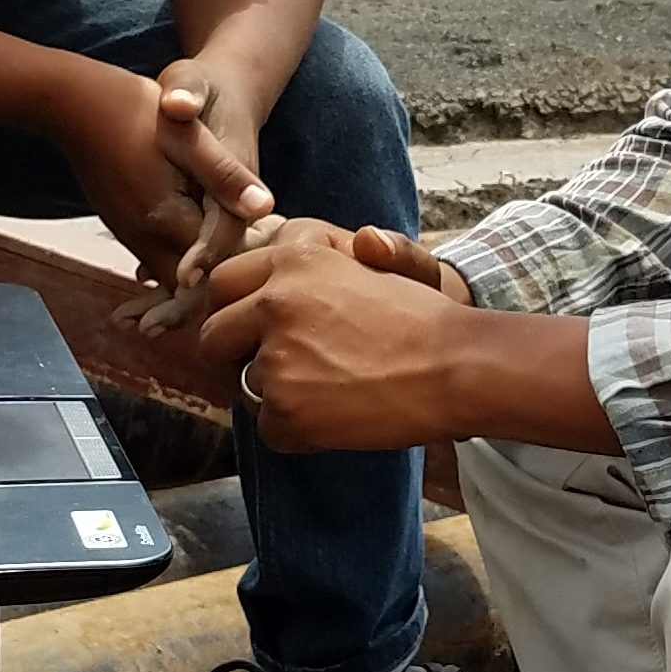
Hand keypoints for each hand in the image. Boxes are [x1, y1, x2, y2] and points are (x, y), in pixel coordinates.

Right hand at [45, 63, 269, 279]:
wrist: (73, 105)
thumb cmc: (131, 112)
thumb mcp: (187, 137)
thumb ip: (224, 176)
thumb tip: (264, 207)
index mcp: (165, 221)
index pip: (216, 264)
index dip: (245, 262)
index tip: (271, 251)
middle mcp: (143, 239)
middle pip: (192, 282)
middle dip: (223, 274)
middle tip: (256, 257)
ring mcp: (129, 236)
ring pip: (172, 274)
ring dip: (201, 267)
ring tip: (236, 245)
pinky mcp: (123, 227)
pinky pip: (157, 257)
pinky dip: (181, 256)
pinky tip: (203, 233)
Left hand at [196, 228, 471, 449]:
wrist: (457, 368)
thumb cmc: (425, 319)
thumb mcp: (379, 264)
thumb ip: (330, 254)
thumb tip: (321, 240)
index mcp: (293, 259)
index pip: (225, 282)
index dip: (241, 309)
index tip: (261, 327)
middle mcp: (274, 301)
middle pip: (213, 334)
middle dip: (235, 353)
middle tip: (278, 365)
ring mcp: (275, 356)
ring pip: (242, 384)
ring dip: (274, 393)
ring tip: (327, 389)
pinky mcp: (284, 407)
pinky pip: (267, 427)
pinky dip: (296, 431)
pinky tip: (337, 416)